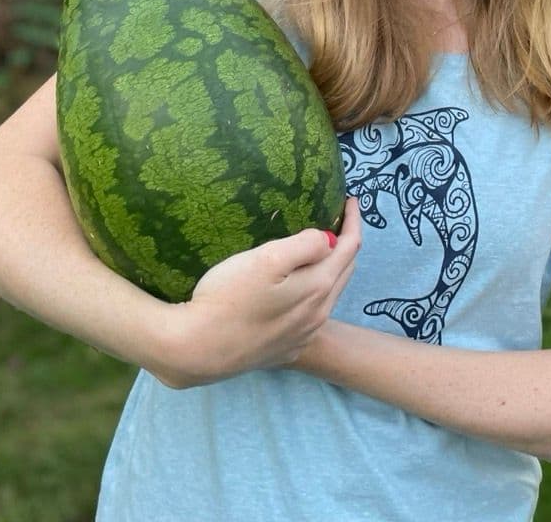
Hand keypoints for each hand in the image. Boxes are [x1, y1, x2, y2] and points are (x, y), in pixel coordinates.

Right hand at [151, 197, 360, 387]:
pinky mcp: (285, 349)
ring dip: (332, 269)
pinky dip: (314, 294)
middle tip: (339, 220)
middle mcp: (318, 315)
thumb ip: (305, 245)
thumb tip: (328, 239)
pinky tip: (299, 289)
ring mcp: (303, 336)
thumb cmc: (228, 296)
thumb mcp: (267, 258)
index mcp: (318, 287)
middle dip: (347, 244)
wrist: (197, 349)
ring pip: (329, 295)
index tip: (351, 199)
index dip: (353, 221)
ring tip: (323, 249)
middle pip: (344, 272)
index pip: (350, 248)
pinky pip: (311, 316)